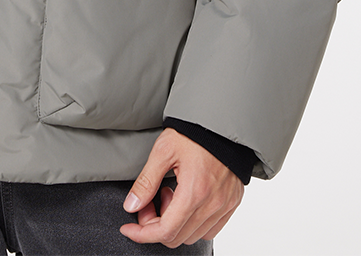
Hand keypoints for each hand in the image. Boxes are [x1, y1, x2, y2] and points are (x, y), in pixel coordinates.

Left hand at [119, 127, 244, 249]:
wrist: (221, 123)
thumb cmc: (193, 133)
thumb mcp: (163, 151)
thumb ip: (146, 182)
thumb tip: (131, 206)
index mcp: (194, 192)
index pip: (165, 231)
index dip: (142, 234)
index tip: (129, 228)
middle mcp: (212, 204)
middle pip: (177, 237)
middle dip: (155, 226)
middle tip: (149, 203)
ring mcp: (224, 206)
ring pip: (192, 236)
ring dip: (174, 224)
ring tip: (170, 195)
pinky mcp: (231, 204)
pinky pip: (209, 229)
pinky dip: (192, 224)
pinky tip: (185, 201)